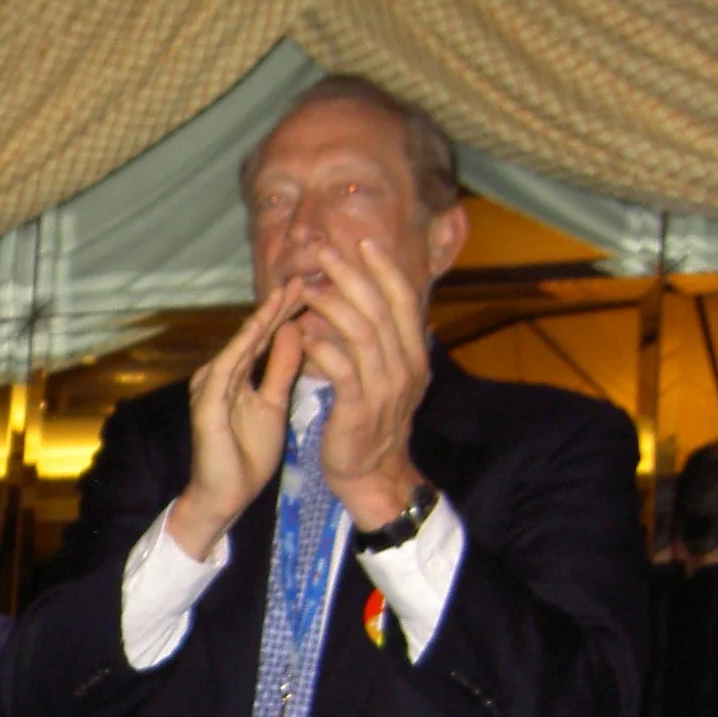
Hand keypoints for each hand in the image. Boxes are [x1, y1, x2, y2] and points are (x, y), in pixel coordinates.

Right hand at [169, 281, 307, 560]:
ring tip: (286, 292)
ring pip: (240, 344)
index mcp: (234, 375)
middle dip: (278, 305)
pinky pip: (227, 369)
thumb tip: (296, 331)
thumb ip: (281, 368)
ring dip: (263, 317)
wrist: (224, 497)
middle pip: (252, 333)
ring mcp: (209, 387)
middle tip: (305, 275)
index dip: (288, 311)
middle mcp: (218, 374)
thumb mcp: (273, 403)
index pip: (264, 336)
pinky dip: (244, 346)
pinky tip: (261, 326)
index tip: (316, 287)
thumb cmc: (245, 456)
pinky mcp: (206, 404)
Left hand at [302, 238, 430, 529]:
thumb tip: (372, 305)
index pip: (404, 301)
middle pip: (381, 310)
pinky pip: (343, 370)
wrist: (372, 474)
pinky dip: (323, 348)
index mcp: (414, 355)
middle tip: (326, 252)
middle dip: (353, 276)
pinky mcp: (359, 410)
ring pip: (362, 334)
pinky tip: (303, 334)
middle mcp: (406, 367)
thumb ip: (381, 343)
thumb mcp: (384, 378)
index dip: (385, 269)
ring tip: (307, 289)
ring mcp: (385, 389)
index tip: (364, 242)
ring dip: (333, 306)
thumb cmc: (370, 423)